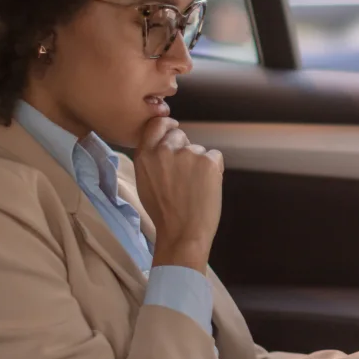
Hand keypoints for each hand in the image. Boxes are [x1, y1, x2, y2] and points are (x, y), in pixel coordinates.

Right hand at [134, 116, 223, 273]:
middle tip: (186, 175)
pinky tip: (206, 188)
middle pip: (180, 135)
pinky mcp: (208, 161)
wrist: (182, 233)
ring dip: (200, 164)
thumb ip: (152, 159)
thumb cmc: (164, 213)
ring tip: (194, 188)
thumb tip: (165, 143)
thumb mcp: (144, 182)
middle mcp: (164, 149)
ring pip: (199, 150)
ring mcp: (188, 153)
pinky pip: (215, 158)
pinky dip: (214, 170)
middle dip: (184, 149)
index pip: (156, 125)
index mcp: (145, 155)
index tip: (173, 128)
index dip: (166, 125)